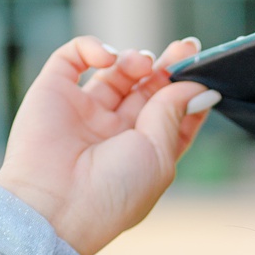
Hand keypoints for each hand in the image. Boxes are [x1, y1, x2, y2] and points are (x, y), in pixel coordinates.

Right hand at [0, 36, 214, 254]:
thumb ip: (173, 112)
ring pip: (115, 71)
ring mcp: (82, 112)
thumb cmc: (112, 193)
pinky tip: (109, 57)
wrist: (54, 207)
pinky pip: (72, 57)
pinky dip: (92, 47)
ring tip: (141, 64)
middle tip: (184, 48)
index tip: (202, 73)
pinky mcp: (52, 93)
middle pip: (146, 88)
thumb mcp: (159, 154)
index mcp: (141, 153)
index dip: (187, 92)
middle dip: (166, 67)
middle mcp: (112, 132)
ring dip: (134, 59)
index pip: (170, 115)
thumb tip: (192, 84)